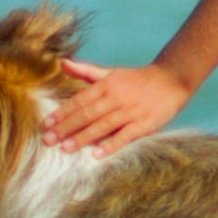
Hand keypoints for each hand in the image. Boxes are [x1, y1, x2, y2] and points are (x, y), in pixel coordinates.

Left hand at [48, 58, 190, 153]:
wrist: (171, 80)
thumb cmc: (136, 80)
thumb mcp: (110, 73)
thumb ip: (85, 71)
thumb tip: (62, 63)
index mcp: (106, 85)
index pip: (79, 100)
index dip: (62, 113)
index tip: (46, 125)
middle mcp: (116, 97)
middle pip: (87, 114)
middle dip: (66, 128)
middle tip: (48, 141)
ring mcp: (130, 111)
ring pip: (103, 125)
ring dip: (84, 137)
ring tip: (66, 149)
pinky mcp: (145, 123)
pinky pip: (126, 135)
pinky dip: (112, 144)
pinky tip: (98, 154)